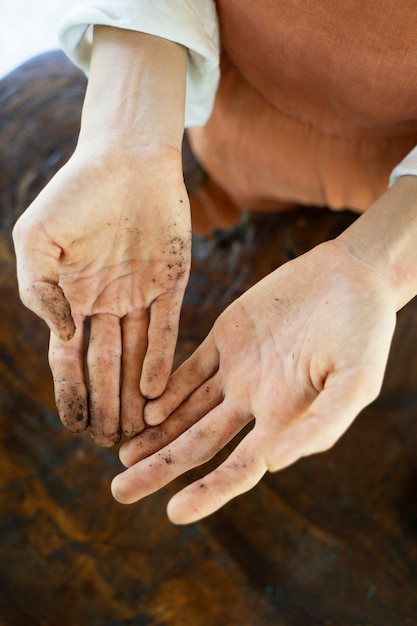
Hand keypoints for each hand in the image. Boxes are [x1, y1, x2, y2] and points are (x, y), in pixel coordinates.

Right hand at [13, 145, 190, 445]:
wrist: (126, 157)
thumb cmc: (76, 193)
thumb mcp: (36, 239)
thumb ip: (38, 288)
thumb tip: (62, 336)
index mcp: (73, 297)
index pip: (70, 358)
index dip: (72, 392)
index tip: (75, 425)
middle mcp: (107, 303)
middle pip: (106, 364)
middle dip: (107, 404)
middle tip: (111, 444)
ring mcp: (140, 296)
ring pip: (136, 355)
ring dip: (133, 394)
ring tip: (134, 431)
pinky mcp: (172, 283)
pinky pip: (167, 328)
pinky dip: (160, 359)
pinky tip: (155, 391)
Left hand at [112, 238, 395, 520]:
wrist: (351, 277)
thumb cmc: (363, 330)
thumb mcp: (356, 381)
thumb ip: (321, 424)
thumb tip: (273, 463)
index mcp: (284, 418)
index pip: (239, 467)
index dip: (209, 492)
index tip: (173, 514)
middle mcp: (255, 400)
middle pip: (198, 443)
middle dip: (160, 467)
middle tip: (120, 491)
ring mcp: (238, 369)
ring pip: (186, 408)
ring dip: (155, 432)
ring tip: (122, 456)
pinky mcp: (227, 336)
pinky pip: (189, 366)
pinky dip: (167, 387)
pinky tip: (145, 407)